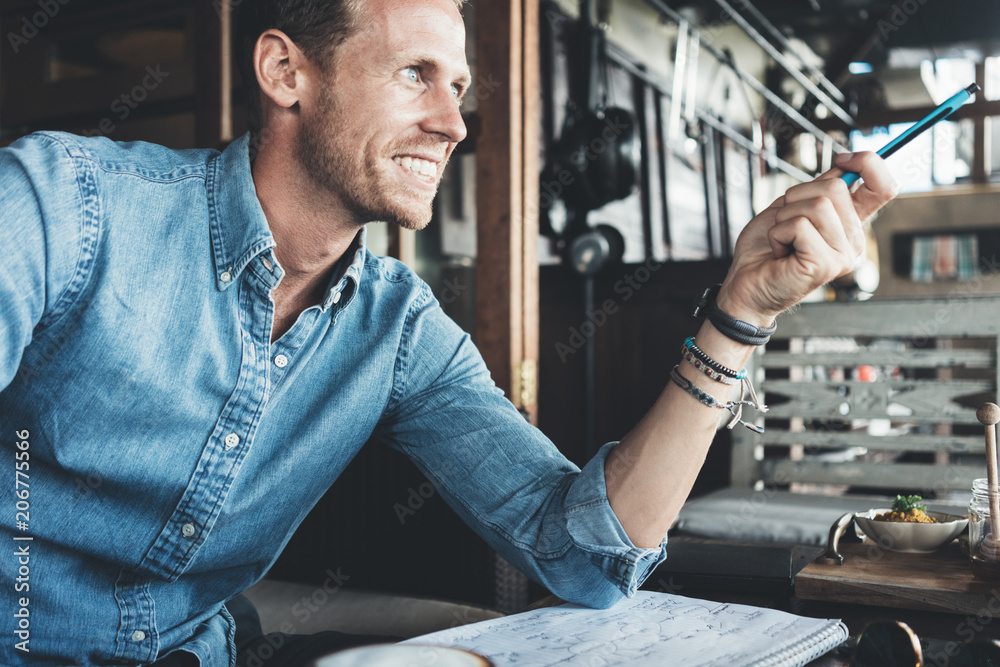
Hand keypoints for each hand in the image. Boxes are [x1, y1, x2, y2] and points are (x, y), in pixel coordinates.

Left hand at [717, 151, 897, 324]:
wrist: (745, 284)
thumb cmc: (765, 249)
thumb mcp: (791, 208)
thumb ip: (819, 190)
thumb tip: (844, 165)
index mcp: (849, 224)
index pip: (883, 186)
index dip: (867, 163)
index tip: (842, 159)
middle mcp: (853, 240)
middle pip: (836, 187)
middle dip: (798, 195)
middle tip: (785, 222)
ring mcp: (843, 255)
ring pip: (817, 205)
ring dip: (785, 217)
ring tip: (781, 239)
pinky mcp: (826, 265)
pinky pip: (800, 226)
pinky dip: (778, 233)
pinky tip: (780, 252)